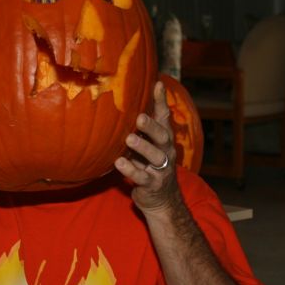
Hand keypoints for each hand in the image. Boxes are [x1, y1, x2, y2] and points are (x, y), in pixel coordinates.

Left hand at [114, 81, 177, 211]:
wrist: (162, 200)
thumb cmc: (149, 166)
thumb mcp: (147, 145)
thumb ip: (141, 129)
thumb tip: (123, 104)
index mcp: (163, 139)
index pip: (164, 118)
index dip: (161, 101)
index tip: (157, 84)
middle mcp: (166, 152)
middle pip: (163, 136)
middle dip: (152, 126)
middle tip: (139, 117)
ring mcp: (161, 169)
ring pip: (155, 156)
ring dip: (142, 147)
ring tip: (129, 139)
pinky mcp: (152, 184)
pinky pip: (142, 176)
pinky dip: (130, 170)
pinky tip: (119, 162)